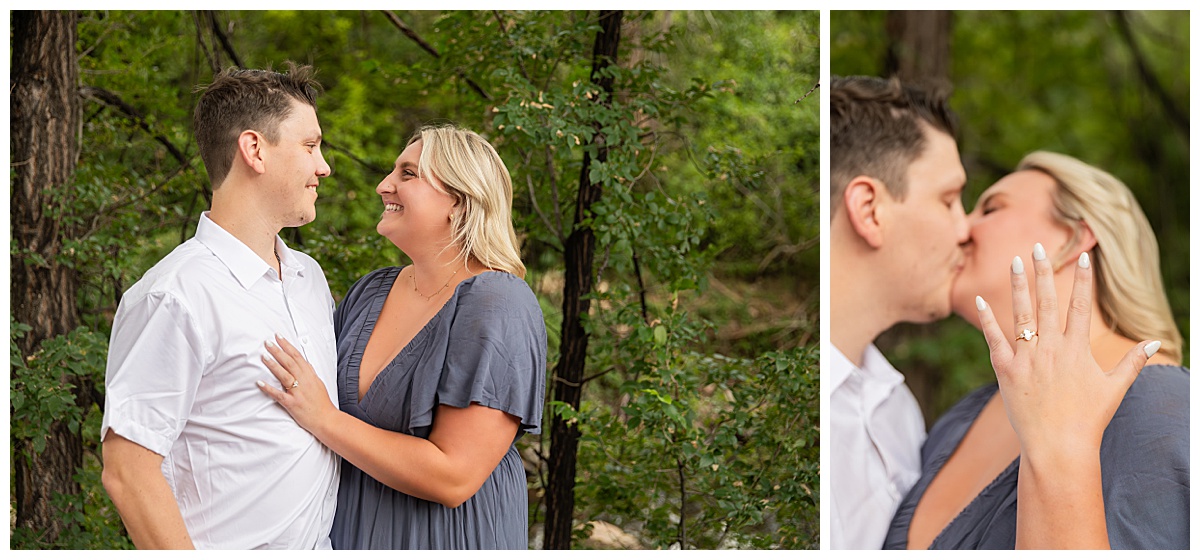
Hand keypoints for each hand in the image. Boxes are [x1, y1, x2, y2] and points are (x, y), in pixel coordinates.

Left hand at [256, 333, 336, 435]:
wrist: (327, 419)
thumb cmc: (322, 404)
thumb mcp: (319, 384)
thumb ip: (310, 374)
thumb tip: (306, 364)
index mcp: (310, 376)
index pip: (297, 356)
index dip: (287, 346)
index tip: (279, 337)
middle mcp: (304, 382)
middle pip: (290, 362)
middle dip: (278, 351)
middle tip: (268, 342)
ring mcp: (298, 392)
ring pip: (284, 375)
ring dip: (273, 365)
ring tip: (264, 356)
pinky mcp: (292, 403)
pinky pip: (279, 395)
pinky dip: (269, 388)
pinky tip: (260, 382)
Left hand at [975, 243, 1158, 459]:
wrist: (1058, 447)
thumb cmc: (1088, 420)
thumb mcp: (1115, 389)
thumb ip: (1132, 362)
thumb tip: (1153, 341)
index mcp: (1077, 349)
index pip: (1080, 306)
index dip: (1082, 280)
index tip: (1082, 256)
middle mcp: (1051, 349)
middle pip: (1048, 302)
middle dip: (1044, 272)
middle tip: (1038, 248)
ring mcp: (1027, 358)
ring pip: (1021, 315)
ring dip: (1017, 286)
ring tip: (1014, 262)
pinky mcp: (1005, 371)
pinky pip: (994, 339)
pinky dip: (987, 320)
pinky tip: (979, 300)